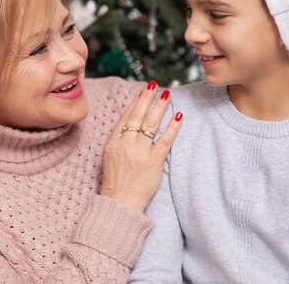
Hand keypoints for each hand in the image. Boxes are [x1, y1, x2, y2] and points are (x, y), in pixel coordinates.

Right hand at [99, 81, 182, 211]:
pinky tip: (179, 116)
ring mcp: (139, 152)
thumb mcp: (110, 157)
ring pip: (151, 124)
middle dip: (147, 98)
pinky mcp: (153, 162)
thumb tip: (130, 126)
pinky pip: (164, 140)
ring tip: (167, 95)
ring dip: (159, 107)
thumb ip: (119, 140)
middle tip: (154, 85)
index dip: (135, 102)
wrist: (119, 203)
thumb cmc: (116, 182)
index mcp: (114, 142)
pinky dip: (172, 127)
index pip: (126, 116)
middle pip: (138, 115)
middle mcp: (126, 144)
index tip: (142, 91)